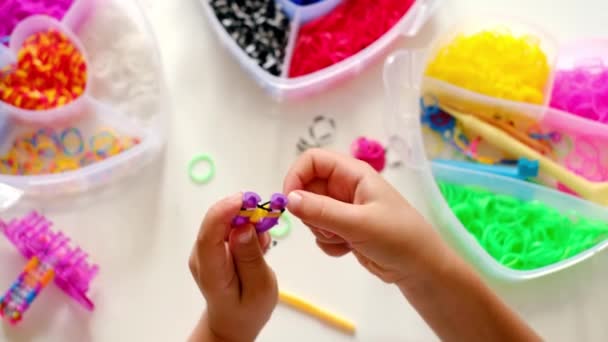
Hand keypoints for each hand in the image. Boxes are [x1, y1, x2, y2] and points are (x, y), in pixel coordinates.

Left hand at [188, 193, 277, 341]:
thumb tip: (243, 228)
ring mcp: (205, 249)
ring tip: (263, 246)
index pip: (209, 235)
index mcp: (211, 272)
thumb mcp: (259, 288)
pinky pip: (229, 224)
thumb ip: (251, 257)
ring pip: (225, 220)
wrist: (234, 319)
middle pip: (217, 221)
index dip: (225, 212)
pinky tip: (256, 247)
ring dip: (248, 221)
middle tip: (268, 215)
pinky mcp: (213, 244)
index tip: (244, 199)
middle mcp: (202, 256)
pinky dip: (247, 227)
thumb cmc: (247, 308)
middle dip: (243, 211)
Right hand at [283, 149, 450, 286]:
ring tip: (345, 239)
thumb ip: (322, 211)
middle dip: (310, 212)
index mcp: (353, 173)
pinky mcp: (344, 229)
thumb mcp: (358, 223)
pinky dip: (329, 243)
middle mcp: (346, 187)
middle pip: (307, 188)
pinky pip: (321, 232)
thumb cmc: (398, 237)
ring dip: (321, 230)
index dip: (296, 176)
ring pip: (311, 213)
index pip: (312, 160)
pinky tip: (349, 249)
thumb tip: (289, 199)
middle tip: (328, 227)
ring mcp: (344, 208)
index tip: (290, 202)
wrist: (420, 269)